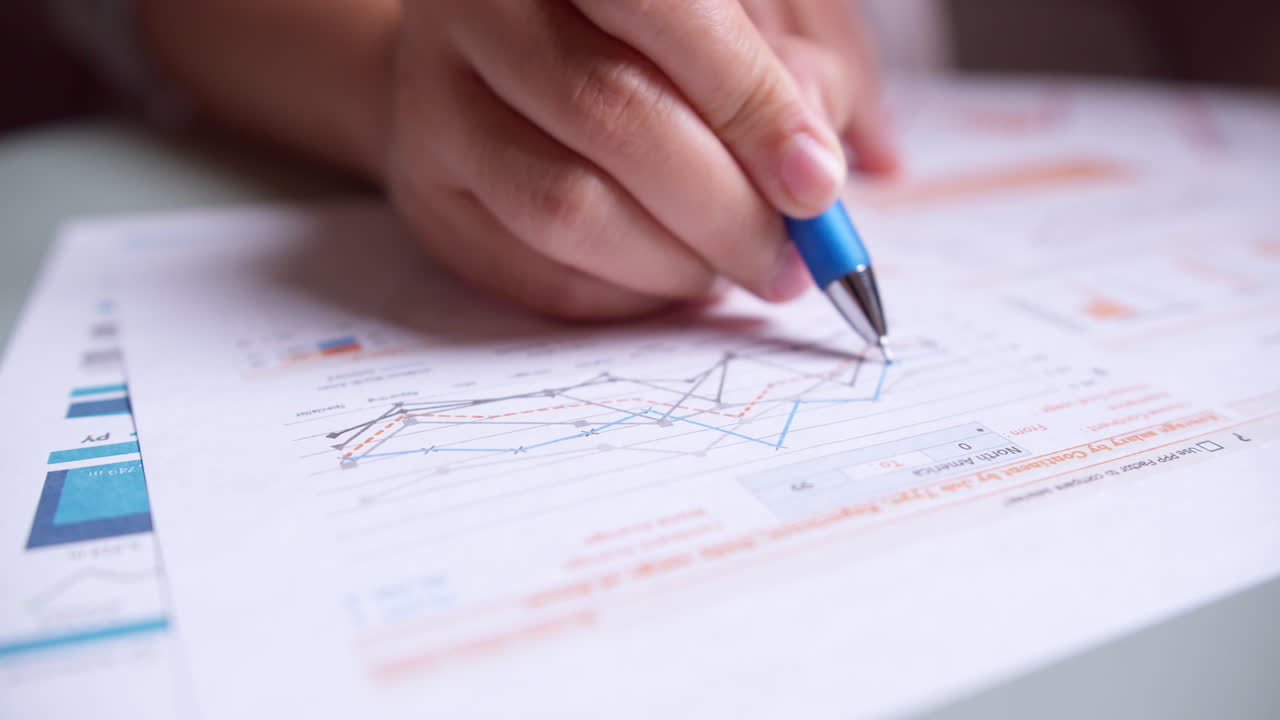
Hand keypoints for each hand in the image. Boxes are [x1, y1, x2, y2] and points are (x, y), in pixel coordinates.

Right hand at [384, 0, 893, 319]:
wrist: (496, 57)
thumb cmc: (648, 31)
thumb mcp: (739, 16)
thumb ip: (786, 67)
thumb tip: (809, 170)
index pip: (663, 6)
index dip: (749, 101)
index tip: (816, 182)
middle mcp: (477, 5)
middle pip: (611, 115)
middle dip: (725, 207)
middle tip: (791, 259)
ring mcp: (431, 102)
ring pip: (565, 206)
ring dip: (677, 262)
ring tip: (736, 265)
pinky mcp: (426, 196)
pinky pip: (535, 273)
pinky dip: (629, 294)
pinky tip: (674, 275)